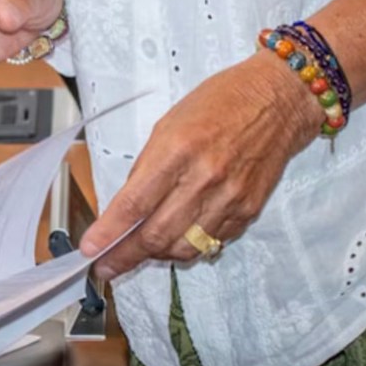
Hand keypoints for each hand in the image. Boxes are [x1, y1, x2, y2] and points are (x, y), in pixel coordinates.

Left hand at [77, 55, 324, 280]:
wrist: (276, 100)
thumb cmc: (219, 102)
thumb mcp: (168, 124)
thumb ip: (147, 167)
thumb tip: (126, 206)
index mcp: (177, 149)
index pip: (135, 204)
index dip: (109, 233)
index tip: (89, 249)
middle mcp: (204, 178)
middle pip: (156, 234)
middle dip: (125, 256)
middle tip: (105, 265)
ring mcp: (229, 198)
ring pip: (184, 247)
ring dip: (156, 256)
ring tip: (138, 254)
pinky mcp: (248, 211)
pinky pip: (211, 242)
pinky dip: (188, 247)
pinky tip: (174, 241)